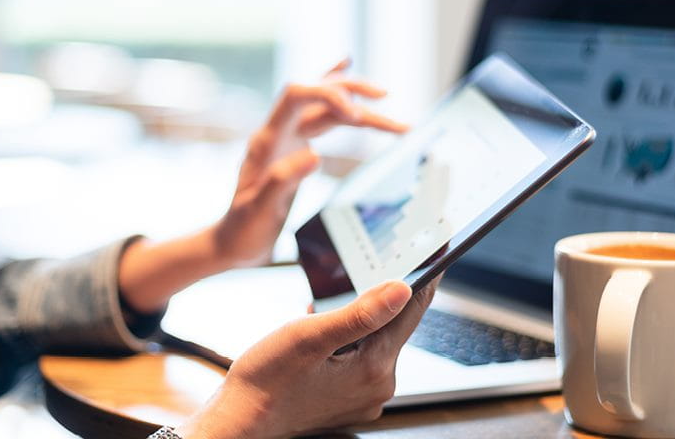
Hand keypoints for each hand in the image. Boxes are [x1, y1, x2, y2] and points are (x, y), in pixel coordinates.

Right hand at [179, 279, 437, 438]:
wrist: (238, 422)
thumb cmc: (265, 382)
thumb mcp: (309, 337)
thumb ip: (359, 314)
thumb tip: (403, 289)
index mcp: (375, 370)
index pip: (411, 312)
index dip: (424, 277)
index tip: (436, 252)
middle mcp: (378, 387)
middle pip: (394, 325)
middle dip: (379, 296)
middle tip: (371, 265)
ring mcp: (364, 396)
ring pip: (375, 340)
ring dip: (358, 317)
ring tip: (330, 305)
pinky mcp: (349, 399)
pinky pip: (359, 356)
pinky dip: (346, 337)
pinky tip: (321, 328)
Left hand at [213, 58, 407, 267]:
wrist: (234, 240)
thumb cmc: (244, 229)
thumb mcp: (259, 212)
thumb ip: (282, 181)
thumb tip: (314, 155)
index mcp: (267, 141)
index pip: (296, 95)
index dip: (327, 95)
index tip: (356, 115)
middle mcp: (278, 131)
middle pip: (316, 91)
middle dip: (351, 91)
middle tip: (384, 98)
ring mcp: (287, 136)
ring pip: (326, 106)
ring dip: (358, 103)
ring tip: (389, 107)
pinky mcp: (297, 144)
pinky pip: (320, 112)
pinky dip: (336, 93)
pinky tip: (345, 68)